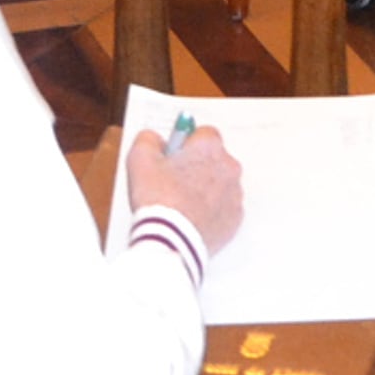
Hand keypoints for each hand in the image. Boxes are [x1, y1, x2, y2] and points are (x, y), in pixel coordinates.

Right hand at [123, 126, 246, 256]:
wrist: (171, 241)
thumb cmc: (159, 200)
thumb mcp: (139, 158)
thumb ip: (148, 139)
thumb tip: (155, 139)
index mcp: (209, 147)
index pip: (202, 133)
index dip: (185, 144)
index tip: (174, 155)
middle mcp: (229, 167)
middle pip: (213, 159)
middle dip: (197, 166)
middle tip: (174, 181)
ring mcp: (234, 194)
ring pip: (219, 184)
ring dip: (205, 188)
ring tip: (181, 203)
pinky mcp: (235, 219)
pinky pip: (223, 208)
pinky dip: (211, 210)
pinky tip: (191, 217)